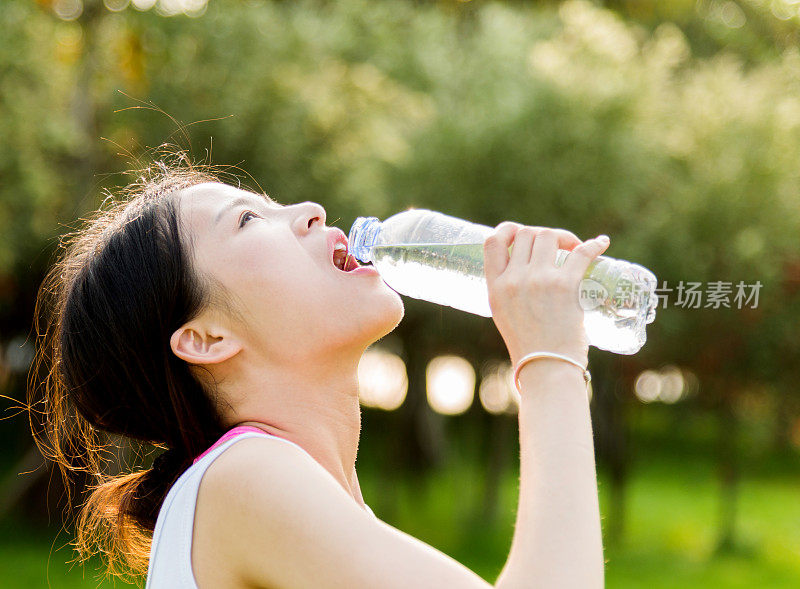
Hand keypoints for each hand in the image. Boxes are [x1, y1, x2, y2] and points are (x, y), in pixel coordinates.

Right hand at [483, 222, 609, 366]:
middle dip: (543, 235)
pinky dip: (594, 245)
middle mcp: (514, 280)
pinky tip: (601, 243)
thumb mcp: (505, 315)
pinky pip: (581, 252)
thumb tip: (528, 269)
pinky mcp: (565, 286)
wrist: (547, 368)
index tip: (521, 231)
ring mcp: (539, 280)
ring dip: (564, 237)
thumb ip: (510, 291)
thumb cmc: (529, 347)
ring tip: (575, 249)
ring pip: (549, 236)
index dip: (508, 229)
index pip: (493, 242)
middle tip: (558, 248)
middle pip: (527, 234)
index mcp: (495, 287)